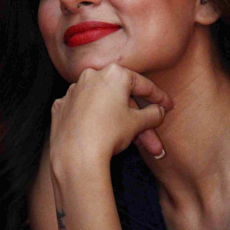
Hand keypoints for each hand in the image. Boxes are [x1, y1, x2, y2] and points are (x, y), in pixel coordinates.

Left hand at [49, 63, 173, 171]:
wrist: (76, 155)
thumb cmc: (108, 134)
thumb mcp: (138, 123)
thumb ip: (153, 114)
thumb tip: (159, 112)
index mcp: (113, 74)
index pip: (143, 85)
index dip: (159, 98)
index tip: (168, 106)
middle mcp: (91, 76)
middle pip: (122, 99)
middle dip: (139, 121)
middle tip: (152, 141)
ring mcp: (73, 91)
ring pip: (103, 106)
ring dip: (119, 122)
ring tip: (131, 144)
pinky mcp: (61, 107)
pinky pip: (84, 112)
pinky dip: (94, 121)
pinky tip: (102, 135)